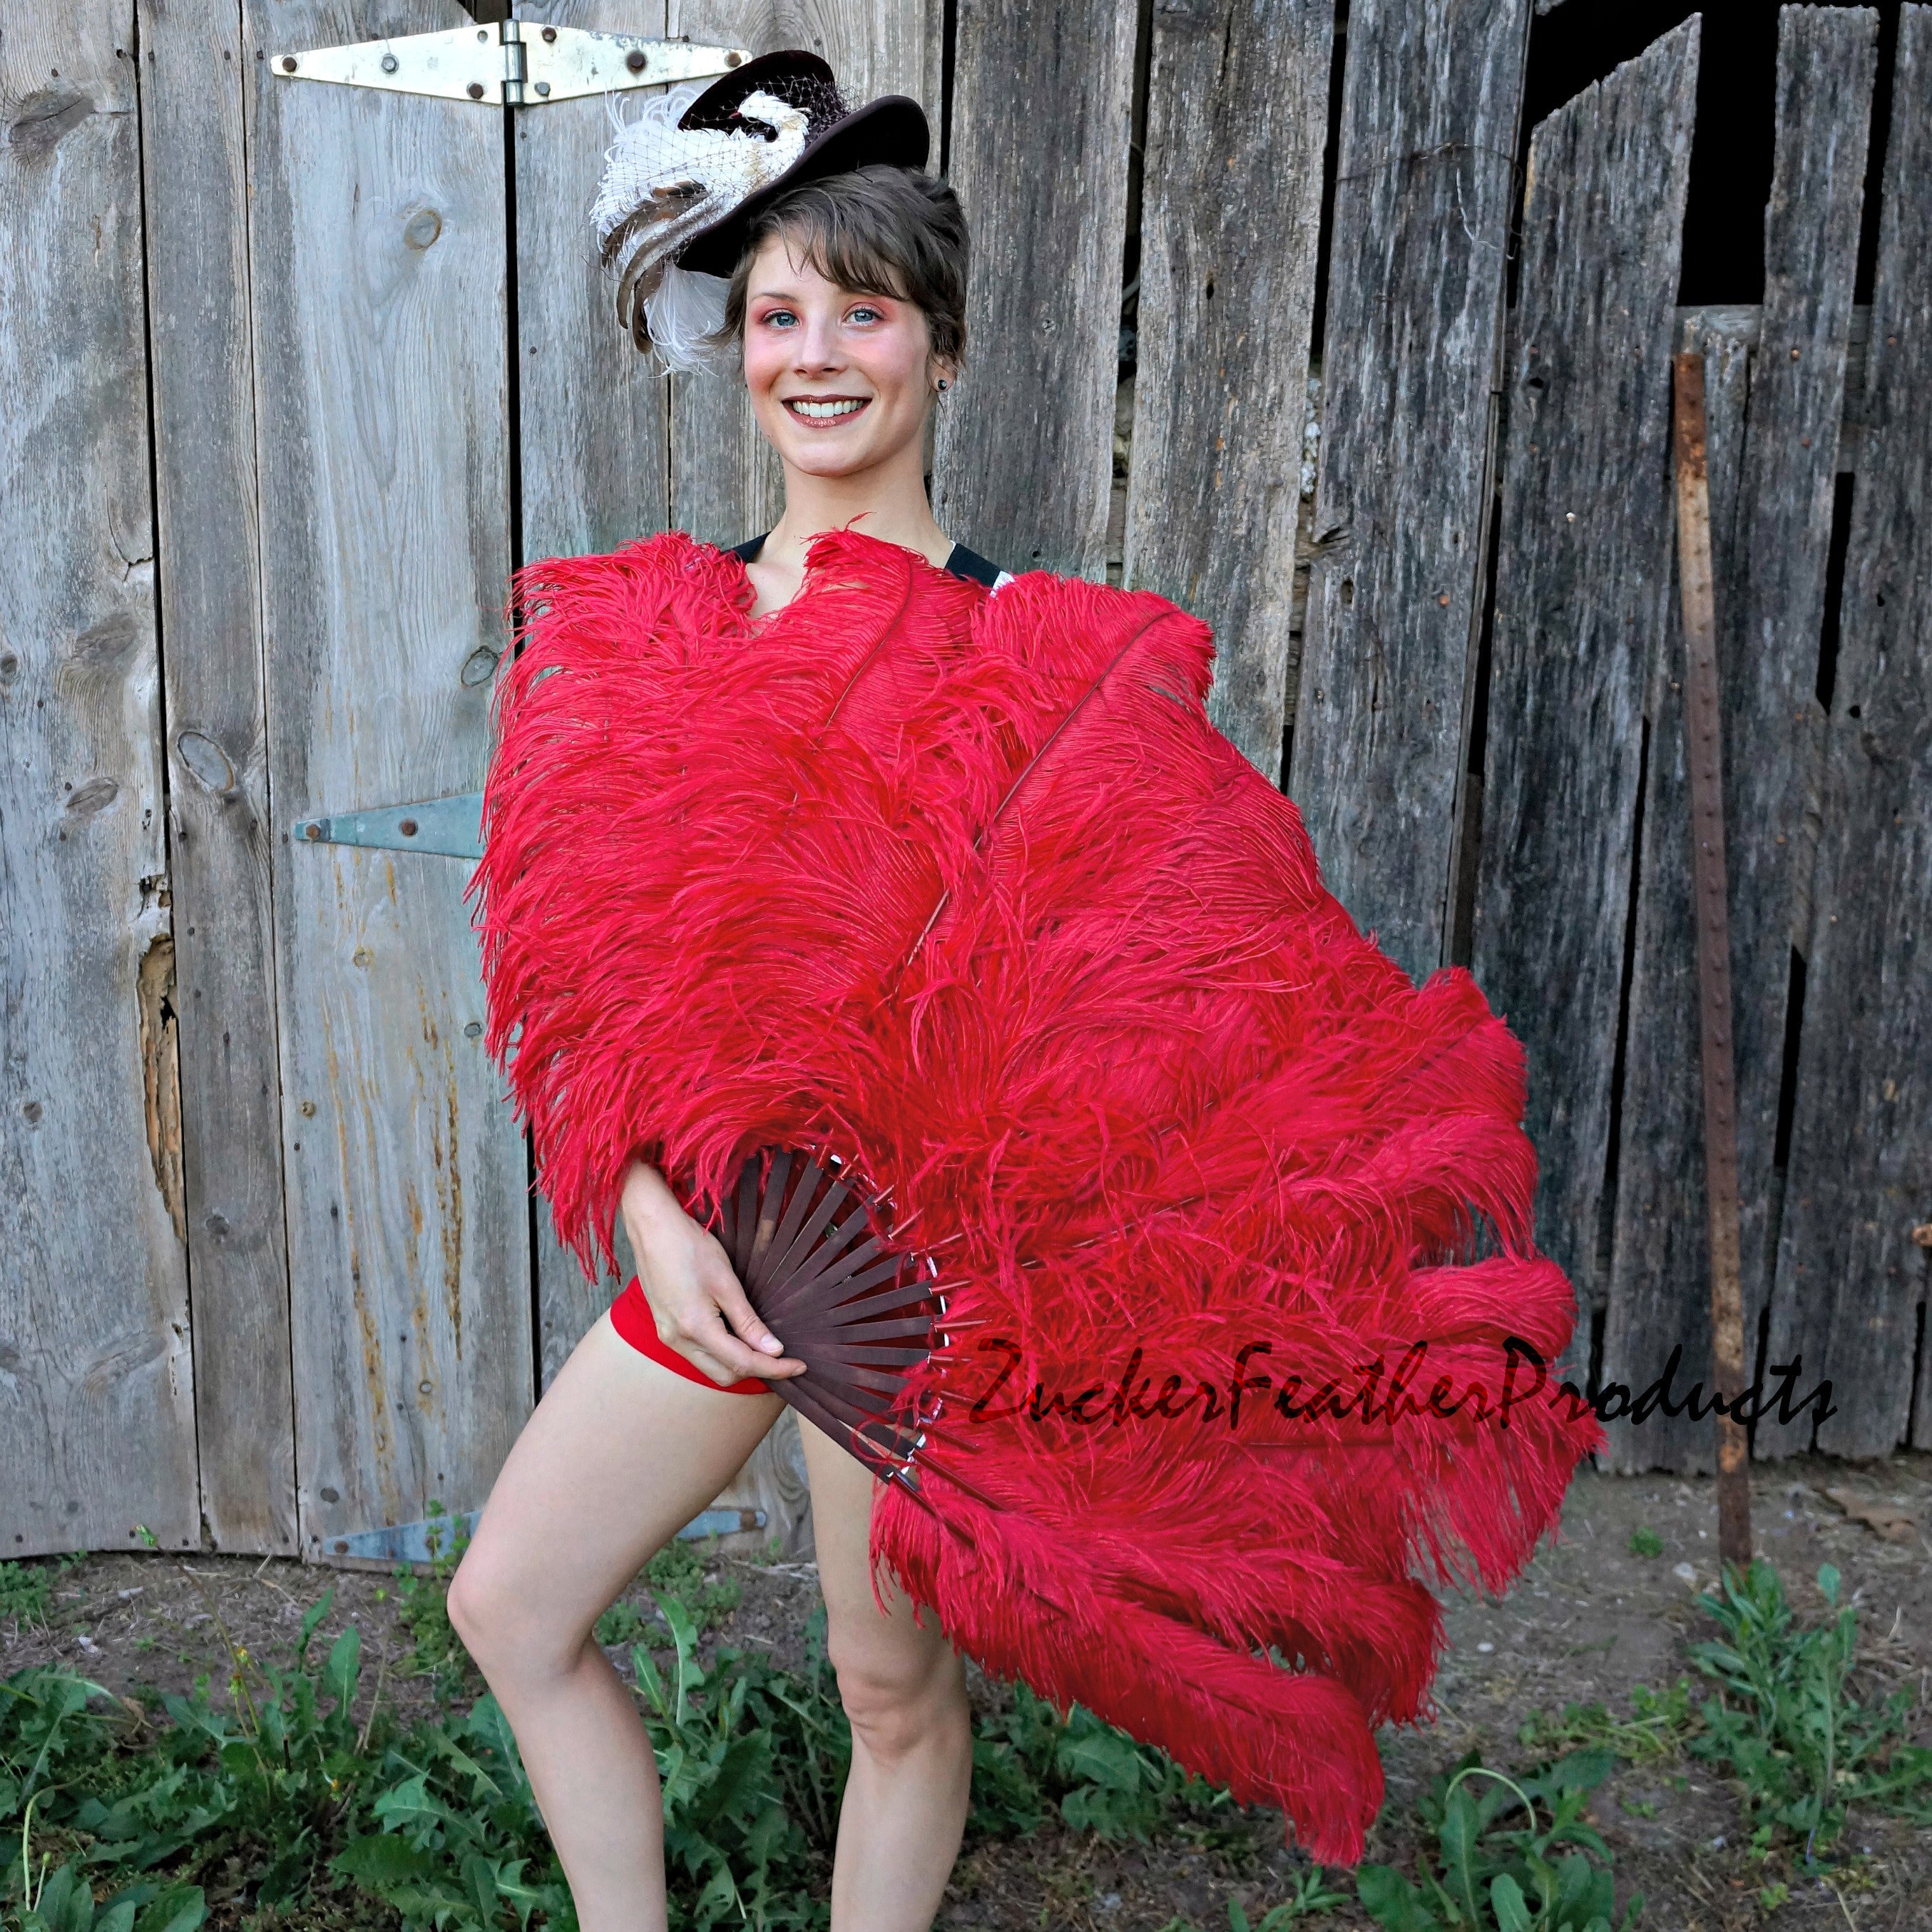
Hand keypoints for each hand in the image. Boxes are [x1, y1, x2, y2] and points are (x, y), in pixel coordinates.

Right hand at [619, 1160, 806, 1387]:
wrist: (651, 1227)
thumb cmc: (689, 1247)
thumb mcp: (726, 1282)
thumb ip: (748, 1321)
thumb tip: (773, 1350)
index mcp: (695, 1329)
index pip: (742, 1363)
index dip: (774, 1368)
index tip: (799, 1366)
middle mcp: (678, 1340)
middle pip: (724, 1375)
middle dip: (756, 1370)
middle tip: (782, 1355)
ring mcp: (668, 1335)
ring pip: (709, 1367)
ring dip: (737, 1362)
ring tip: (762, 1345)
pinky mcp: (665, 1327)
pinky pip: (697, 1353)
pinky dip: (720, 1351)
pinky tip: (735, 1333)